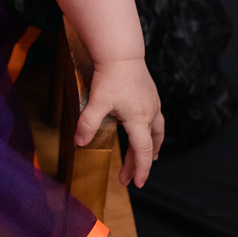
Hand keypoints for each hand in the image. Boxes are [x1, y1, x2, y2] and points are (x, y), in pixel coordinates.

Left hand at [75, 57, 163, 187]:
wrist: (121, 53)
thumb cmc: (110, 76)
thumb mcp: (96, 101)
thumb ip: (88, 123)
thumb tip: (80, 142)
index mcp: (139, 120)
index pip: (142, 152)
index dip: (140, 169)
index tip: (136, 183)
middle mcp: (150, 113)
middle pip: (149, 145)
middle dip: (139, 163)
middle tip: (130, 177)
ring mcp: (153, 103)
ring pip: (157, 132)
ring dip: (153, 147)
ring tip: (151, 156)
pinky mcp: (151, 94)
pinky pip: (155, 119)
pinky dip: (152, 131)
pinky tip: (144, 128)